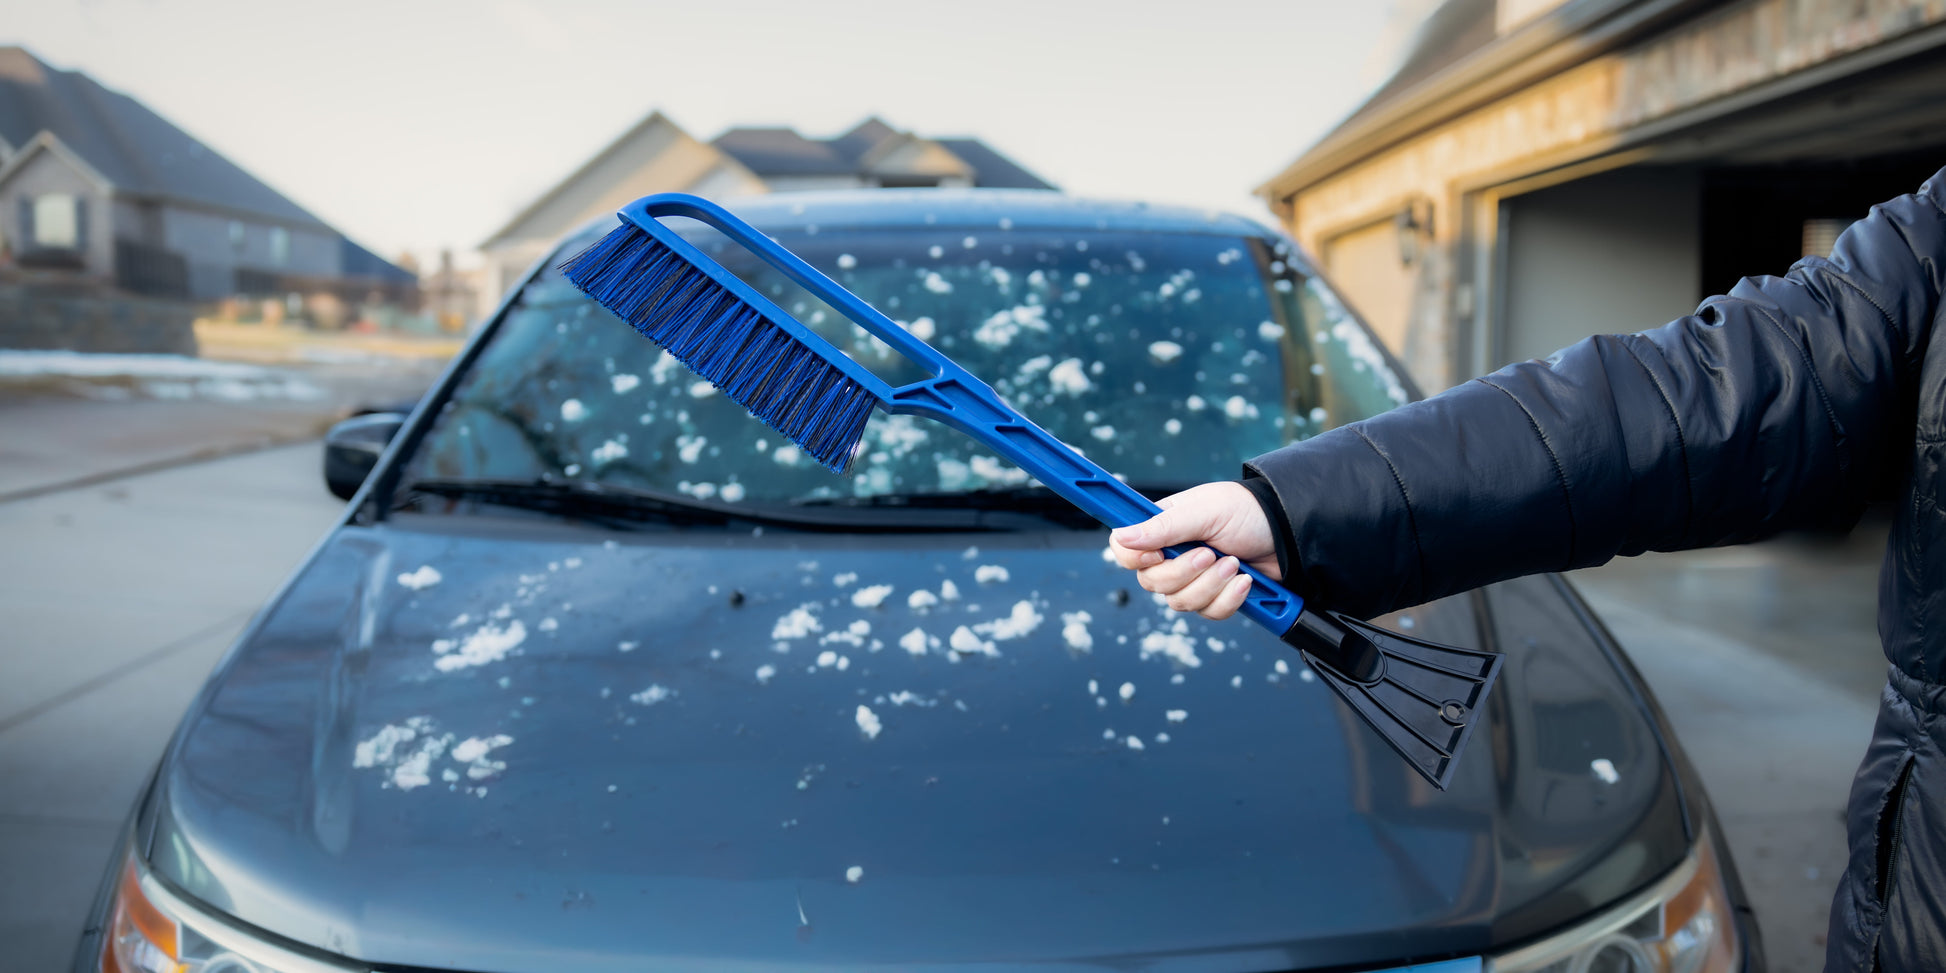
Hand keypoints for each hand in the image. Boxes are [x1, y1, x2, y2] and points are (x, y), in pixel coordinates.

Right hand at [1107, 481, 1279, 620]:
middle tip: (1211, 554)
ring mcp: (1192, 579)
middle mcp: (1171, 555)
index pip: (1124, 550)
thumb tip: (1122, 536)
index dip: (1135, 558)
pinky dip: (1229, 598)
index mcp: (1160, 529)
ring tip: (1234, 563)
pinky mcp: (1214, 597)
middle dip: (1186, 573)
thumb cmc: (1245, 511)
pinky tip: (1243, 580)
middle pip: (1152, 583)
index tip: (1158, 554)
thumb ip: (1163, 527)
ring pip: (1180, 602)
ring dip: (1211, 585)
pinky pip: (1209, 612)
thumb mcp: (1204, 511)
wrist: (1285, 531)